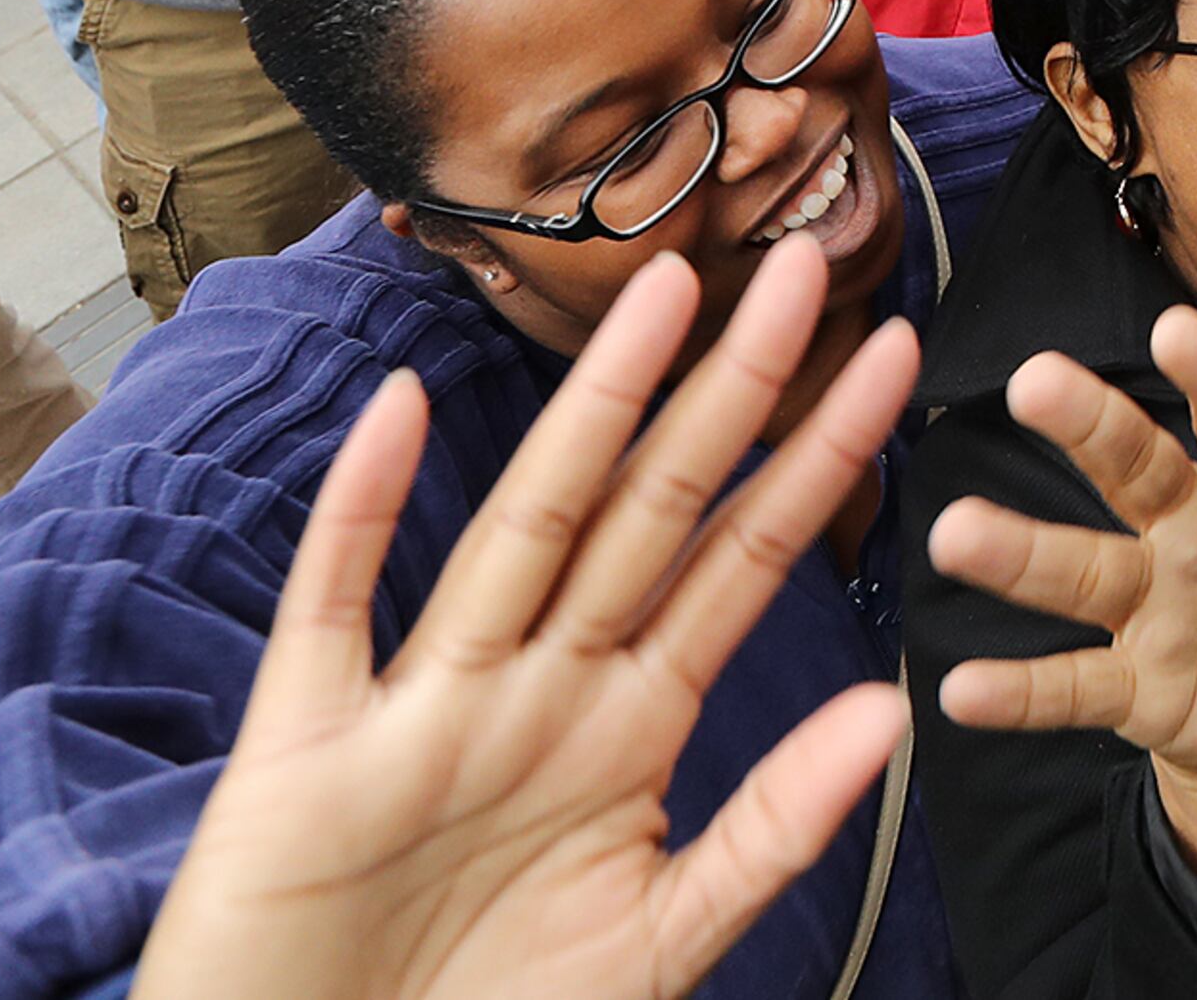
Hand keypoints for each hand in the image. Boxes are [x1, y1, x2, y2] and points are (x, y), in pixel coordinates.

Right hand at [132, 243, 918, 999]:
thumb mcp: (657, 940)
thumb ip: (771, 829)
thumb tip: (889, 710)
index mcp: (624, 732)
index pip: (740, 565)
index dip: (814, 463)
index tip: (892, 359)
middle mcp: (534, 693)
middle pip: (648, 513)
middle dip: (726, 394)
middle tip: (792, 264)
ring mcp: (421, 710)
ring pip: (523, 530)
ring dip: (587, 414)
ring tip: (654, 297)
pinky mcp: (304, 756)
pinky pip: (332, 613)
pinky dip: (361, 514)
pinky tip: (401, 413)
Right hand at [929, 307, 1196, 809]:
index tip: (1174, 329)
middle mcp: (1178, 525)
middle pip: (1132, 470)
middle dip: (1088, 426)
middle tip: (1034, 381)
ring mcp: (1146, 604)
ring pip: (1080, 569)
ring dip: (1018, 553)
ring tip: (955, 530)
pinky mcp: (1129, 686)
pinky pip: (1071, 687)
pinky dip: (1018, 691)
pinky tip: (961, 687)